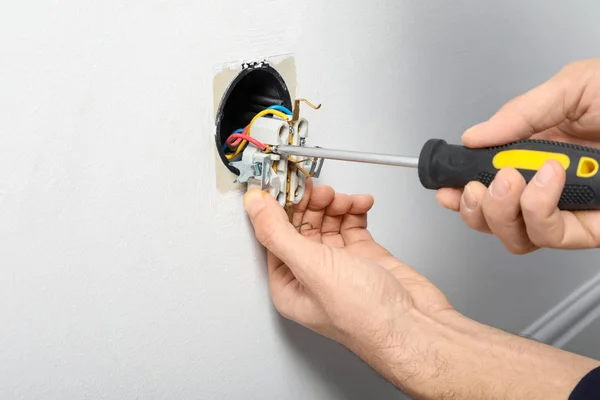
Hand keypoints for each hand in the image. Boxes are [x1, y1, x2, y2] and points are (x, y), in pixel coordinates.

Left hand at [243, 179, 451, 358]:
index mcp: (289, 284)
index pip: (275, 235)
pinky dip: (356, 210)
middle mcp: (311, 275)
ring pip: (328, 221)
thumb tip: (254, 204)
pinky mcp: (364, 257)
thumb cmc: (365, 316)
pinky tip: (361, 204)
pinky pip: (352, 224)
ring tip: (344, 199)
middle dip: (311, 203)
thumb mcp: (311, 267)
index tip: (286, 182)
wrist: (414, 327)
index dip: (279, 207)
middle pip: (302, 225)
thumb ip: (278, 232)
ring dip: (335, 204)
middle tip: (320, 189)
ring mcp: (339, 265)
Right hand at [437, 58, 599, 253]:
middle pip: (493, 219)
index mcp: (537, 152)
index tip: (445, 186)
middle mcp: (549, 187)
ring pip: (515, 237)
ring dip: (502, 211)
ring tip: (513, 177)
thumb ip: (518, 114)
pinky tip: (548, 179)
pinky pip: (550, 234)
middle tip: (478, 185)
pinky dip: (538, 208)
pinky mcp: (593, 229)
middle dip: (475, 208)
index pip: (488, 183)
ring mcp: (570, 210)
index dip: (461, 191)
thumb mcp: (571, 88)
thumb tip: (473, 136)